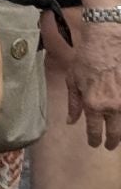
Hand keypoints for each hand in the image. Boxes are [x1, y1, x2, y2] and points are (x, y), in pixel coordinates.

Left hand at [69, 17, 120, 149]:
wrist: (106, 43)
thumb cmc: (86, 60)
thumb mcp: (72, 81)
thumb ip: (73, 104)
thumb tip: (72, 122)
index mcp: (93, 104)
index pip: (95, 131)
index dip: (94, 140)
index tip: (94, 144)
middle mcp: (112, 106)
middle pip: (115, 133)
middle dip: (112, 142)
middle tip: (109, 146)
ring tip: (118, 136)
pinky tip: (120, 117)